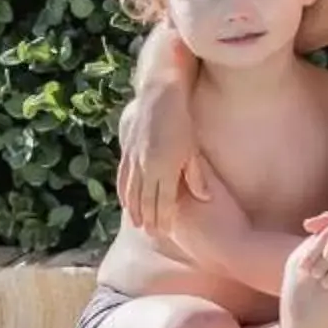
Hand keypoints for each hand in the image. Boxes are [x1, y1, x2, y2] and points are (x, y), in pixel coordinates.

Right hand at [116, 88, 211, 232]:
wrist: (159, 94)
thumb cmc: (182, 119)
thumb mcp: (192, 147)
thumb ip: (196, 174)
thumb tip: (205, 197)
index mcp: (165, 168)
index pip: (163, 202)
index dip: (163, 218)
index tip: (165, 231)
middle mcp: (146, 167)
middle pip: (146, 200)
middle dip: (149, 219)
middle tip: (151, 233)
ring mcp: (134, 159)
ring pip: (132, 191)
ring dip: (135, 209)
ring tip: (138, 223)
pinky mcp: (127, 150)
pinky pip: (123, 177)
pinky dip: (123, 192)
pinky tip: (125, 201)